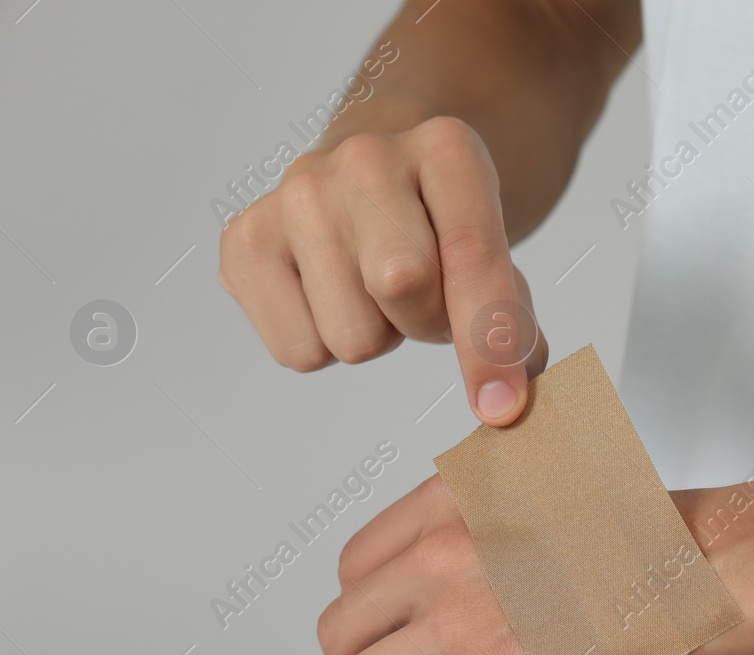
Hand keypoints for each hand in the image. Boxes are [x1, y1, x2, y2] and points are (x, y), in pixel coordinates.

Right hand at [218, 117, 546, 425]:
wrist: (364, 175)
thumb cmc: (432, 223)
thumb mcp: (487, 244)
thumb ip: (507, 314)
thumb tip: (508, 404)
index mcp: (445, 147)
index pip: (472, 256)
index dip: (491, 342)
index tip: (501, 408)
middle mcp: (364, 157)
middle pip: (401, 286)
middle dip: (423, 323)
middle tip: (420, 303)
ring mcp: (295, 194)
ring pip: (350, 338)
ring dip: (371, 337)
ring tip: (368, 292)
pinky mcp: (244, 238)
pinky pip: (297, 352)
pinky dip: (321, 345)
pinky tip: (325, 298)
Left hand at [317, 475, 753, 654]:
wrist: (734, 571)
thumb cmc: (670, 551)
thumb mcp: (551, 514)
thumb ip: (487, 550)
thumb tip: (460, 624)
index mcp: (457, 503)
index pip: (358, 569)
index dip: (361, 628)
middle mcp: (445, 554)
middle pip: (341, 636)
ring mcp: (463, 624)